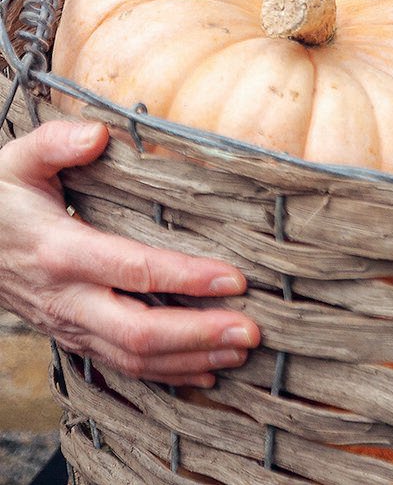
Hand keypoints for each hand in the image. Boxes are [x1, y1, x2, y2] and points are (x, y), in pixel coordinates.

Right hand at [0, 120, 260, 385]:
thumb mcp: (18, 160)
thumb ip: (57, 142)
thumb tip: (98, 135)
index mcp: (59, 251)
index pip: (132, 269)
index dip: (185, 277)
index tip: (233, 278)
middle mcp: (66, 298)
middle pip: (138, 332)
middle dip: (198, 335)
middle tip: (251, 332)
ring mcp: (69, 325)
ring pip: (133, 359)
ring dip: (191, 360)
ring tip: (241, 353)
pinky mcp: (74, 337)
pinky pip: (121, 367)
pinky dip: (166, 375)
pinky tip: (205, 373)